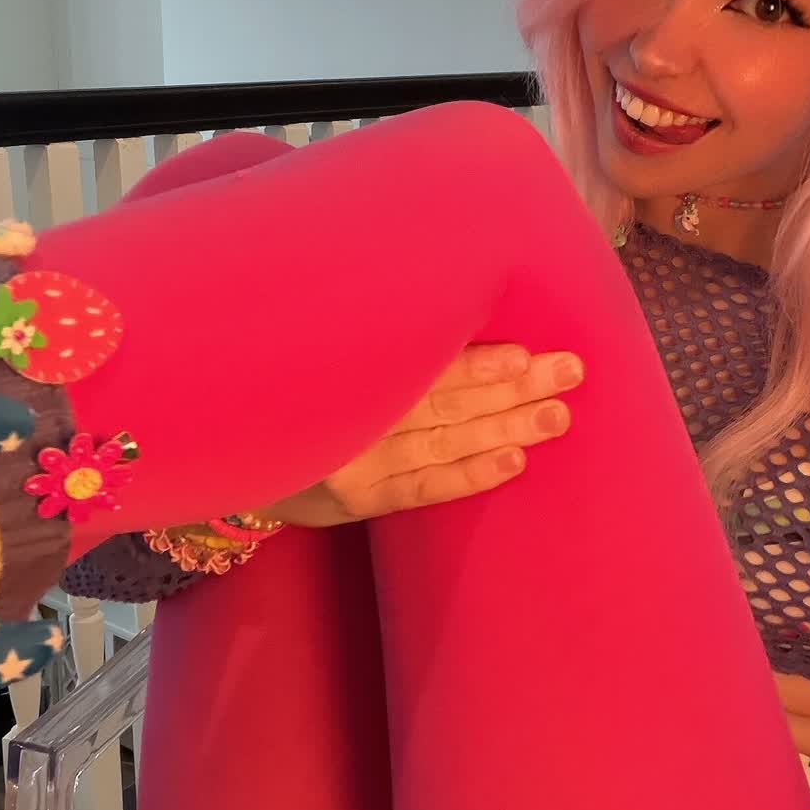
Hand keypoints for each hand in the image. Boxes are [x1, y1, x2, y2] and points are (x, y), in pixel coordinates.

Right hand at [261, 345, 582, 528]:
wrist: (240, 452)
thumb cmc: (301, 389)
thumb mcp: (326, 352)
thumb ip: (381, 340)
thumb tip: (459, 308)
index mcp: (345, 368)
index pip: (425, 368)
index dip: (477, 363)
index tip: (526, 354)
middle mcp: (349, 416)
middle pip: (444, 401)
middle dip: (513, 386)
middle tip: (569, 371)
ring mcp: (354, 464)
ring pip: (445, 442)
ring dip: (507, 427)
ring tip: (557, 416)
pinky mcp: (359, 500)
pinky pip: (425, 487)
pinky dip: (472, 474)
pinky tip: (514, 461)